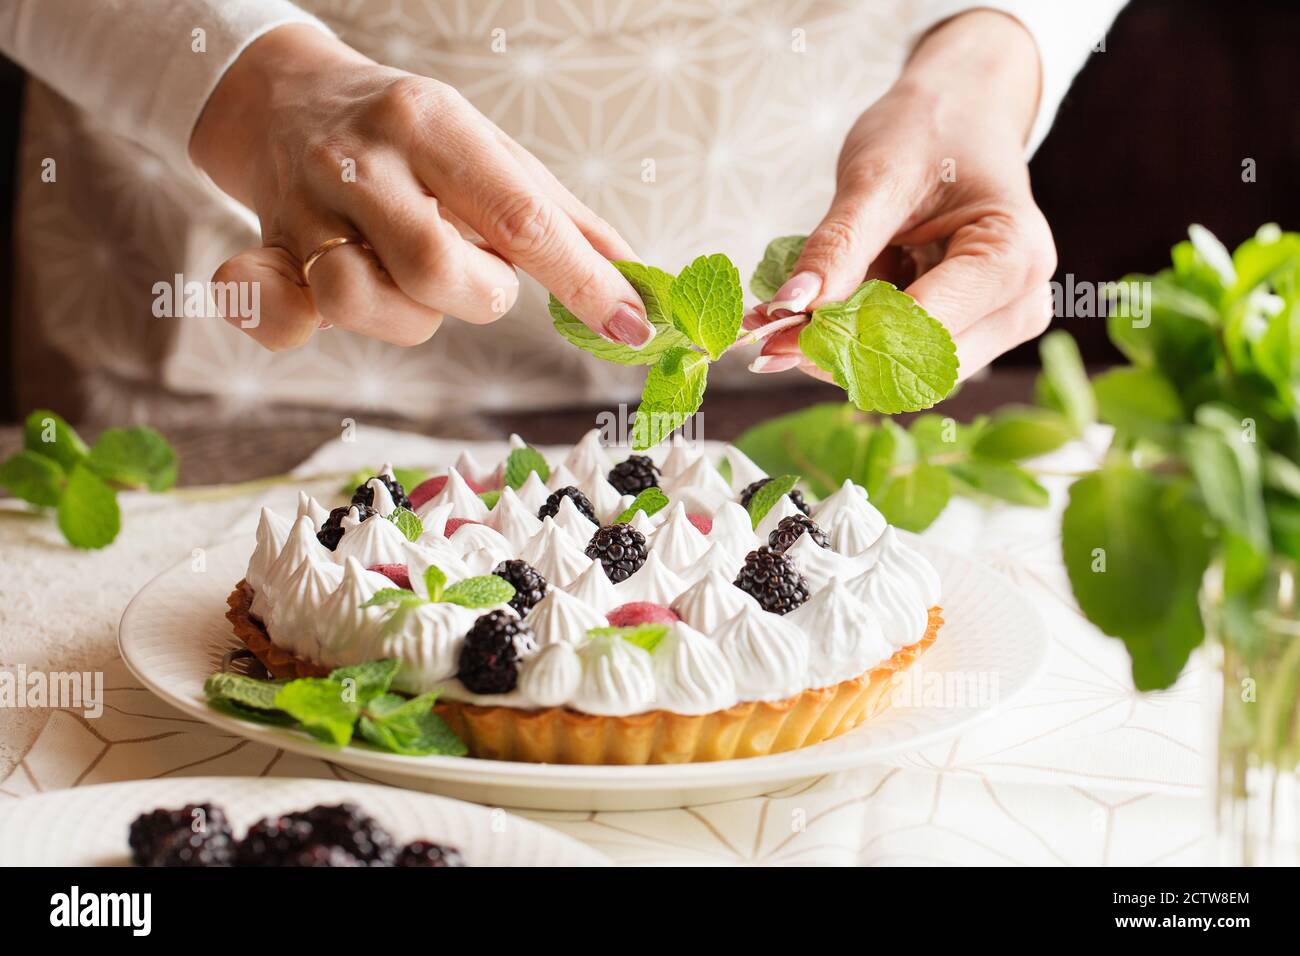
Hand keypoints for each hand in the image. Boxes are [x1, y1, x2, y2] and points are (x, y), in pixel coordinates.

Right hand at [190, 25, 653, 350]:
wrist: (288, 98)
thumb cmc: (412, 137)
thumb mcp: (490, 152)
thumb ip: (562, 219)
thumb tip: (639, 281)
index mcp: (434, 124)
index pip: (520, 216)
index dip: (582, 280)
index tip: (631, 325)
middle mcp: (364, 159)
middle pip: (433, 266)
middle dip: (478, 294)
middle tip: (478, 276)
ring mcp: (306, 207)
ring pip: (357, 298)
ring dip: (403, 316)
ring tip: (406, 280)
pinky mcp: (265, 250)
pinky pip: (273, 311)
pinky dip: (293, 324)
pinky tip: (315, 309)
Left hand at [748, 11, 1055, 379]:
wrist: (962, 114)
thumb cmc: (930, 131)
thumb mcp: (876, 176)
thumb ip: (837, 245)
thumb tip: (787, 308)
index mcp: (1012, 258)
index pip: (923, 329)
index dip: (846, 337)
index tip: (774, 333)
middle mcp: (1019, 304)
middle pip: (918, 365)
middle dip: (838, 352)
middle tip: (764, 334)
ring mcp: (999, 326)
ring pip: (907, 373)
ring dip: (839, 353)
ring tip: (779, 321)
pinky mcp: (970, 334)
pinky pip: (903, 357)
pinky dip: (850, 342)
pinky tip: (806, 319)